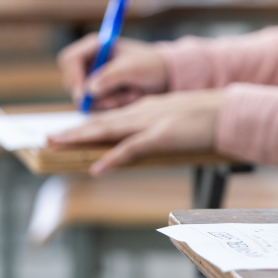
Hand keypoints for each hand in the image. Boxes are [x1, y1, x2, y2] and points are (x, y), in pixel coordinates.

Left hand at [48, 90, 222, 175]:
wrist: (229, 111)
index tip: (70, 132)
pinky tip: (96, 168)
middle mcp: (143, 112)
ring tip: (57, 144)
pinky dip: (112, 159)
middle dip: (74, 130)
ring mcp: (151, 123)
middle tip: (49, 138)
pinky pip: (131, 149)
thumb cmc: (210, 117)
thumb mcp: (180, 119)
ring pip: (107, 130)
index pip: (111, 116)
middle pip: (101, 121)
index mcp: (148, 108)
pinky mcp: (162, 136)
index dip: (88, 125)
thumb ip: (162, 125)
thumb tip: (151, 137)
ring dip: (80, 138)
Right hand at [58, 34, 168, 109]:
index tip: (84, 93)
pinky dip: (115, 106)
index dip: (74, 77)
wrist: (168, 77)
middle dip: (94, 96)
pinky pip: (98, 108)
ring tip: (133, 94)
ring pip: (86, 99)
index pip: (70, 60)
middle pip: (73, 83)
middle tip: (115, 101)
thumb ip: (110, 76)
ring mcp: (96, 80)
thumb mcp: (132, 68)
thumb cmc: (152, 65)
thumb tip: (89, 90)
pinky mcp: (103, 95)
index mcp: (95, 46)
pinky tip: (132, 98)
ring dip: (110, 101)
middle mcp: (91, 63)